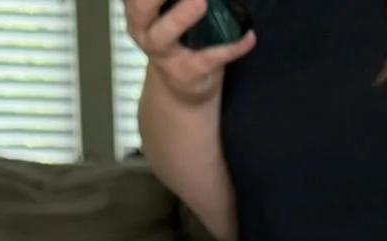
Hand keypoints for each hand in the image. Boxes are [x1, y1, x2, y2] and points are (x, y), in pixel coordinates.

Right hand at [125, 0, 254, 104]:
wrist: (182, 87)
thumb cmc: (177, 35)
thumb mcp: (167, 10)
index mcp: (138, 9)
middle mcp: (144, 30)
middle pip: (141, 7)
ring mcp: (163, 55)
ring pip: (165, 35)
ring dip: (181, 16)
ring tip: (201, 2)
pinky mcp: (185, 74)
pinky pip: (208, 59)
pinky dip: (231, 47)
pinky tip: (248, 37)